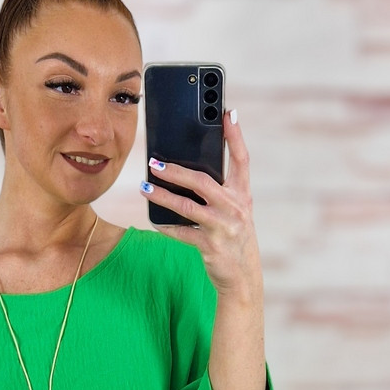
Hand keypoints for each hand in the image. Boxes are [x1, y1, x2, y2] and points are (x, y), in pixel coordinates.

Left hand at [141, 110, 261, 299]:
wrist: (243, 276)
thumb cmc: (233, 237)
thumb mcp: (235, 211)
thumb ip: (220, 191)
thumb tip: (186, 170)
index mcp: (243, 195)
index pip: (242, 159)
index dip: (235, 135)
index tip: (227, 113)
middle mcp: (236, 208)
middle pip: (204, 181)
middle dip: (177, 170)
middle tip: (154, 162)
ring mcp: (223, 228)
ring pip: (188, 207)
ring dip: (163, 196)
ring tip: (146, 187)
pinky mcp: (211, 247)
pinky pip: (182, 233)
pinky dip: (166, 226)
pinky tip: (153, 220)